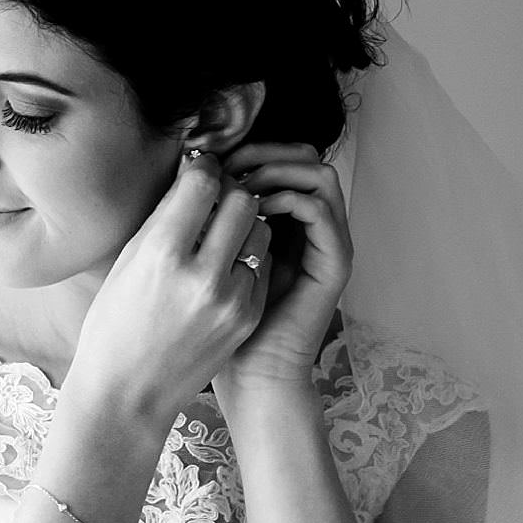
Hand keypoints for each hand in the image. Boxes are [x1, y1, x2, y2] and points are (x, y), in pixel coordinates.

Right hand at [69, 151, 272, 422]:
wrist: (126, 393)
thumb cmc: (113, 326)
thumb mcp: (125, 265)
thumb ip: (162, 221)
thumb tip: (191, 178)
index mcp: (161, 255)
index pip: (203, 183)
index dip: (203, 169)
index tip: (200, 169)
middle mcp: (202, 274)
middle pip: (242, 201)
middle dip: (230, 191)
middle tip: (216, 197)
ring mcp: (231, 299)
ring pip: (259, 231)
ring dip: (243, 224)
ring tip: (220, 235)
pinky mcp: (249, 317)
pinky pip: (261, 266)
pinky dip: (246, 259)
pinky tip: (223, 269)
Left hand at [212, 142, 350, 393]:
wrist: (249, 372)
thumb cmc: (217, 321)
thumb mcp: (204, 258)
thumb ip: (207, 216)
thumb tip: (188, 166)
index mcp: (283, 220)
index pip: (280, 158)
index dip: (248, 149)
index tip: (210, 157)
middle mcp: (311, 227)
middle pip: (306, 157)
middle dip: (266, 151)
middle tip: (230, 163)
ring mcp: (327, 243)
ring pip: (320, 175)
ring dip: (279, 169)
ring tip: (243, 184)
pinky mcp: (334, 263)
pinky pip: (321, 212)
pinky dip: (290, 199)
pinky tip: (258, 210)